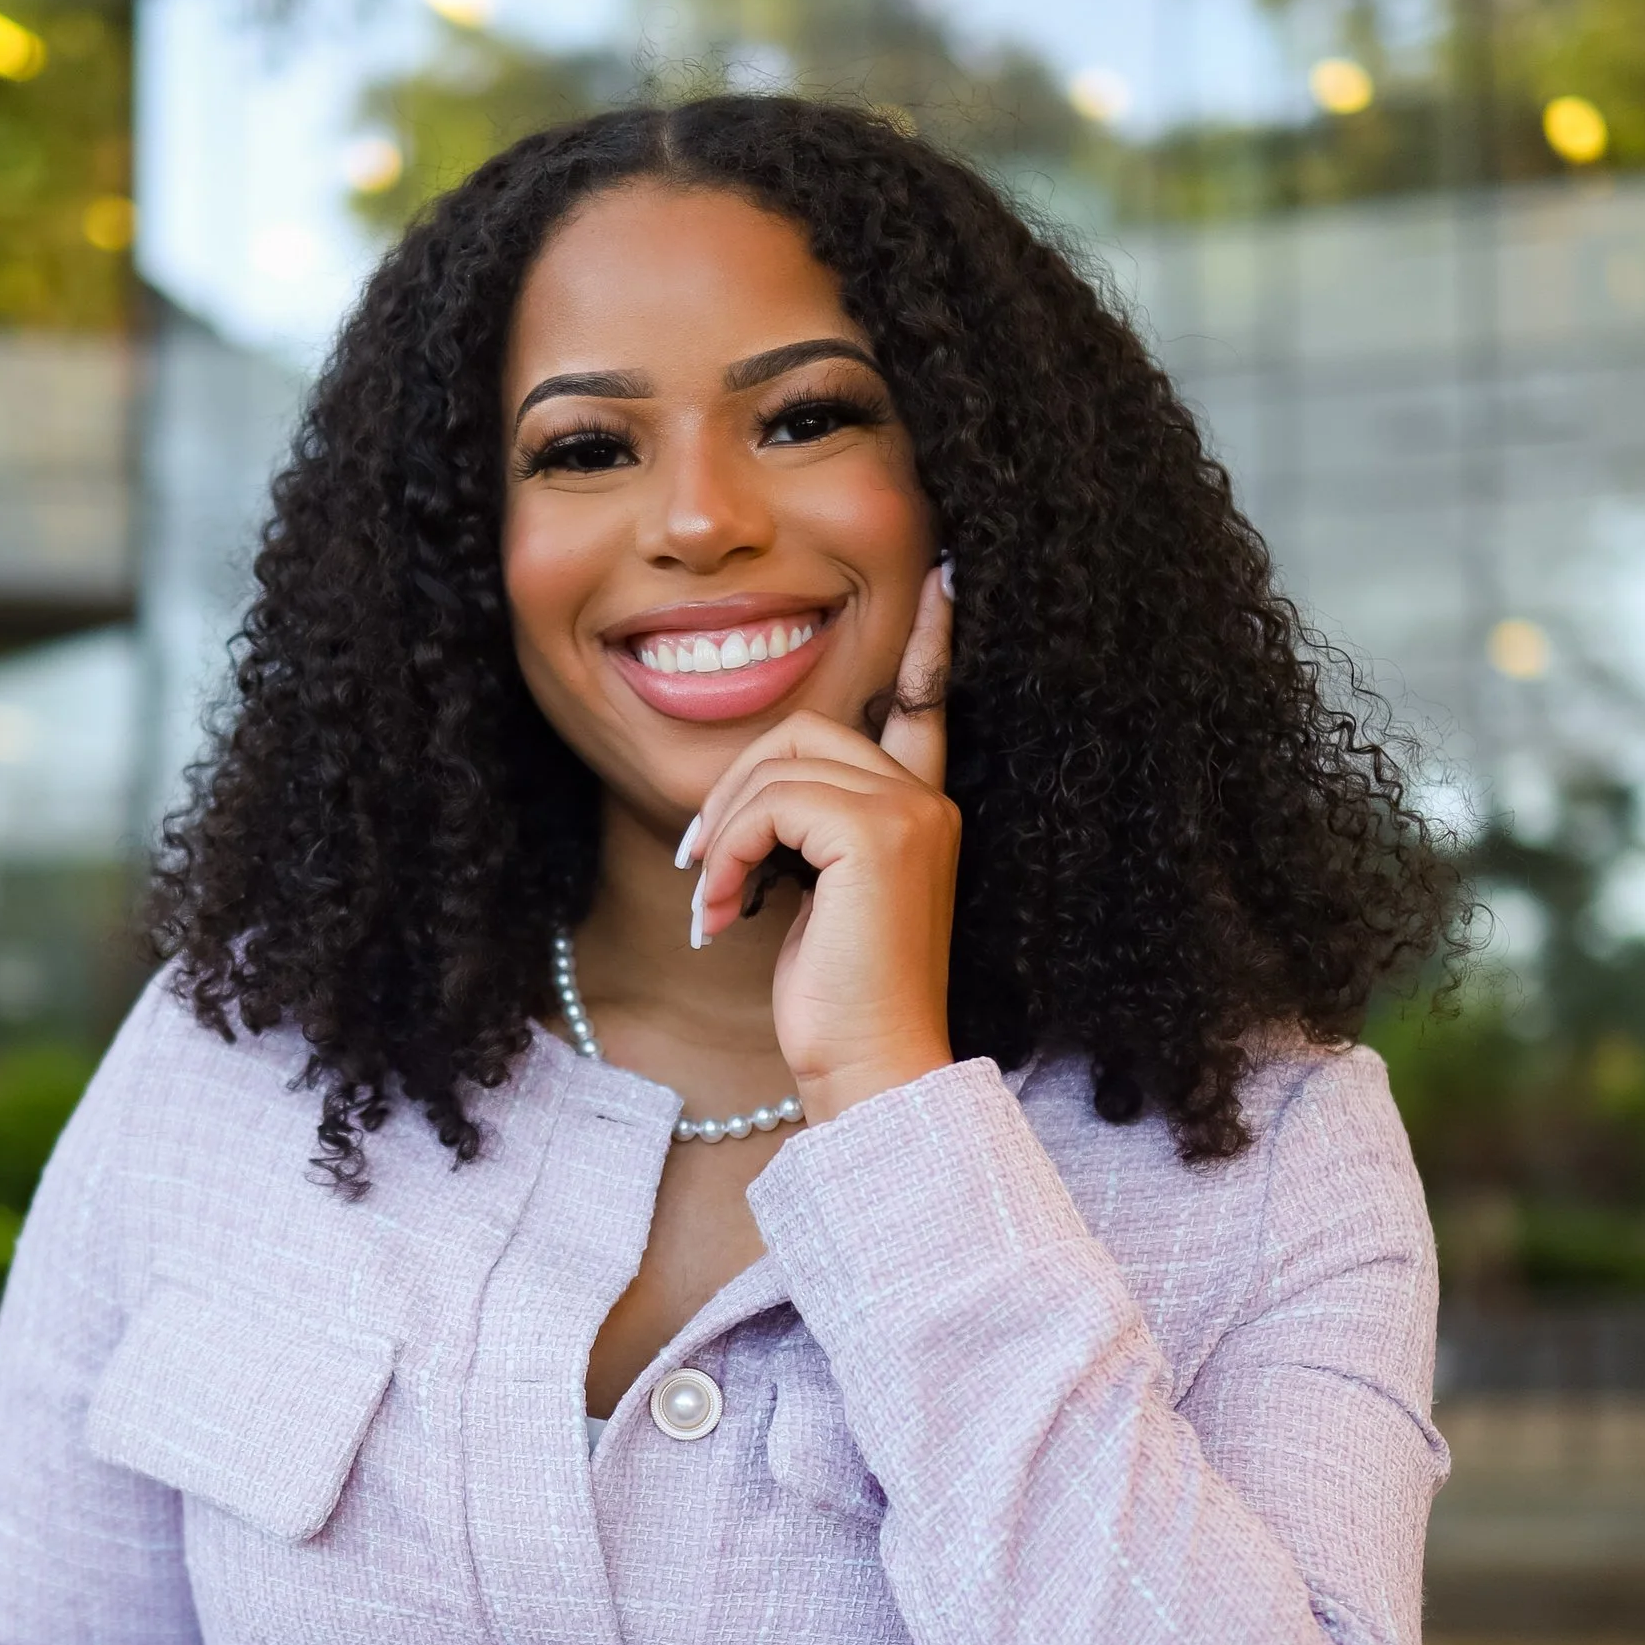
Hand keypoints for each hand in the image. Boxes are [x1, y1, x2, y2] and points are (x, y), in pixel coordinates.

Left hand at [684, 564, 958, 1124]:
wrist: (870, 1068)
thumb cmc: (838, 1002)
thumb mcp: (818, 901)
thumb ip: (807, 834)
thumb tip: (747, 799)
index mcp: (922, 809)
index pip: (923, 704)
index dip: (930, 642)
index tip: (942, 576)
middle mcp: (926, 799)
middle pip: (805, 729)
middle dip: (735, 790)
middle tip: (702, 870)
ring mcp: (908, 812)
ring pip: (779, 762)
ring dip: (722, 833)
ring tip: (712, 902)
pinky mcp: (878, 835)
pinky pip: (771, 803)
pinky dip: (729, 855)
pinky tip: (724, 916)